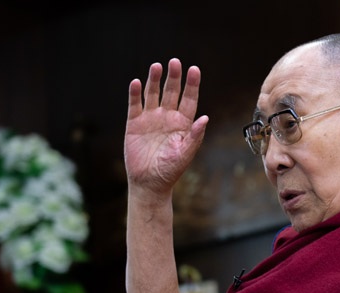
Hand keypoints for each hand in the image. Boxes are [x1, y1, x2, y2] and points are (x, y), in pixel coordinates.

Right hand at [124, 59, 207, 195]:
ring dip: (154, 80)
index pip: (189, 99)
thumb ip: (195, 136)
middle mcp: (168, 117)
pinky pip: (135, 105)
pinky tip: (137, 83)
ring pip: (153, 94)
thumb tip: (205, 118)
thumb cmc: (170, 171)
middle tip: (175, 62)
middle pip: (171, 92)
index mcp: (183, 124)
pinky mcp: (135, 124)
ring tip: (157, 66)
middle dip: (173, 77)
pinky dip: (135, 94)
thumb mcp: (185, 154)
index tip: (194, 69)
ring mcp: (151, 119)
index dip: (192, 85)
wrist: (149, 183)